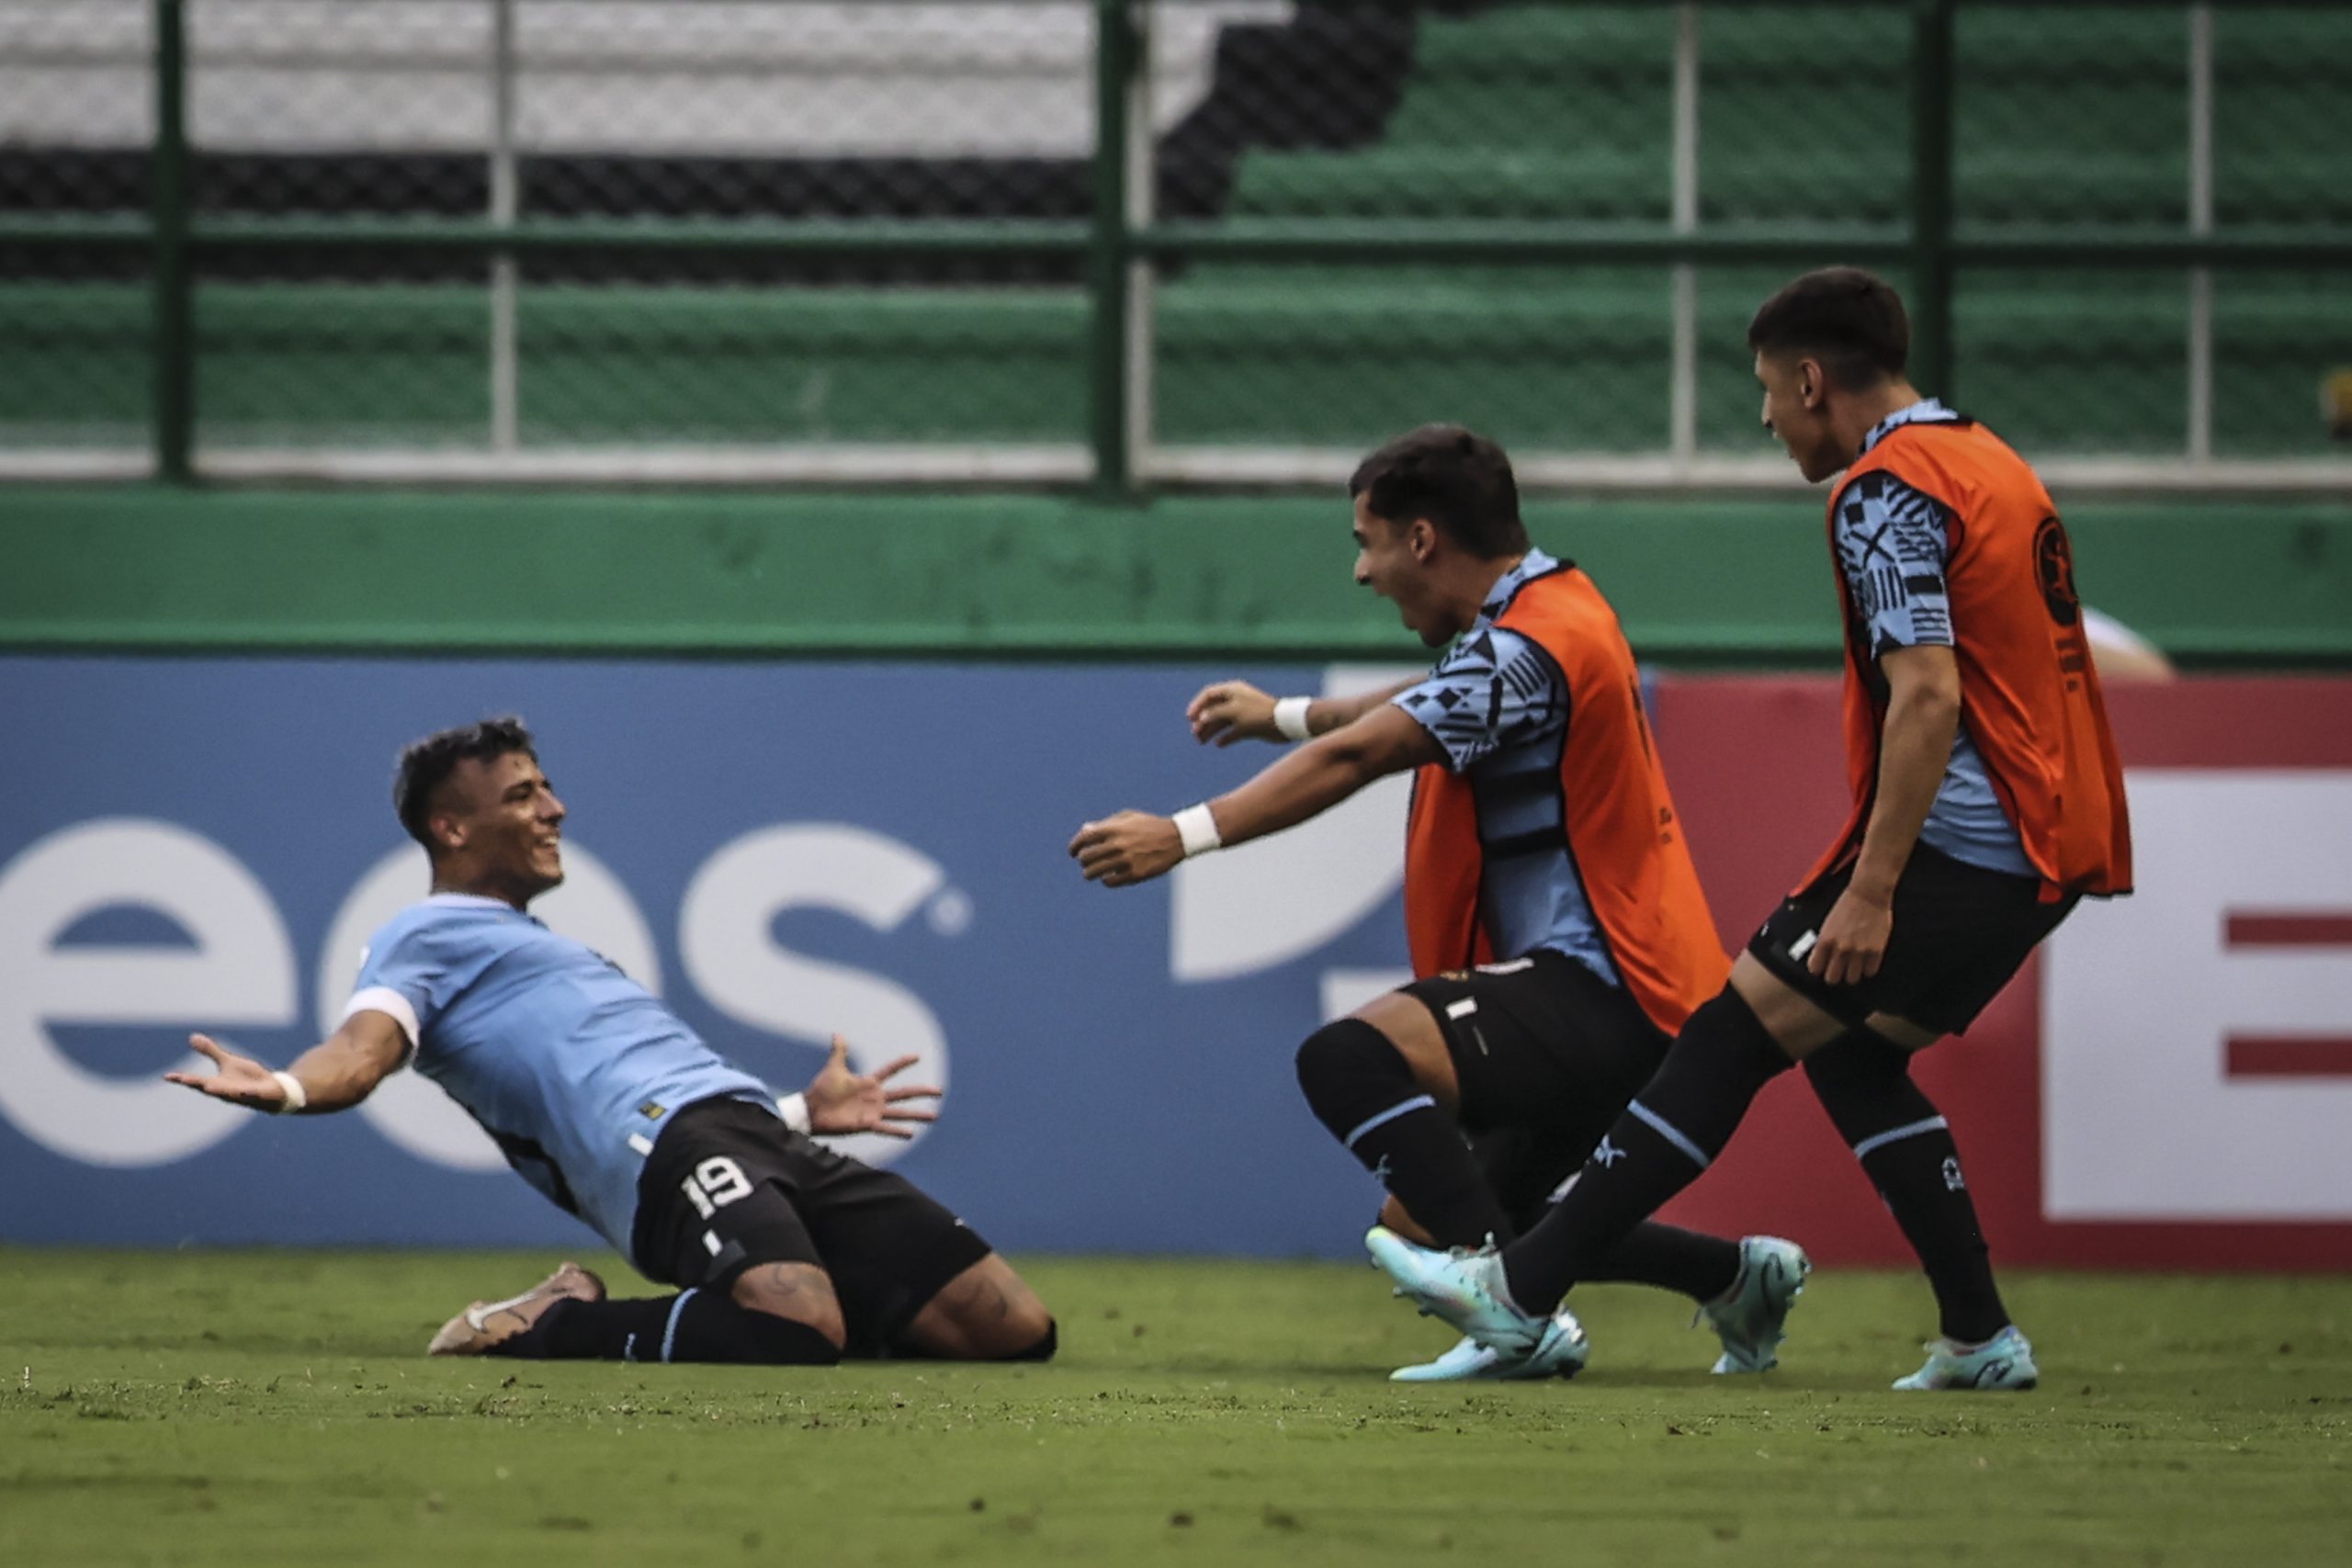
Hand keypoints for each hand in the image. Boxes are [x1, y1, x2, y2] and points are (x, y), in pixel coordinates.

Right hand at [163, 1034, 290, 1111]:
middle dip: (197, 1084)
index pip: (196, 1081)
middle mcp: (226, 1091)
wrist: (272, 1089)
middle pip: (208, 1088)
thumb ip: (211, 1052)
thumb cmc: (248, 1078)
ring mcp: (241, 1095)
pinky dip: (247, 1093)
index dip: (181, 1079)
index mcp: (217, 1084)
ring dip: (220, 1091)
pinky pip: (251, 1095)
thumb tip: (192, 1037)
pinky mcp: (257, 1096)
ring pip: (229, 1094)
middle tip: (183, 1080)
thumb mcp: (228, 1062)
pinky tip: (245, 1090)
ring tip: (208, 1087)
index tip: (167, 1076)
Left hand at [803, 1035, 939, 1139]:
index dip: (902, 1063)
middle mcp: (875, 1097)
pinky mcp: (866, 1124)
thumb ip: (839, 1051)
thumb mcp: (834, 1067)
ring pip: (900, 1112)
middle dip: (922, 1091)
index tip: (917, 1056)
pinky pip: (885, 1128)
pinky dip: (897, 1131)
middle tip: (939, 1091)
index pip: (890, 1070)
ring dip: (917, 1114)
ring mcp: (872, 1111)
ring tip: (934, 1115)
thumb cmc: (822, 1089)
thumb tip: (837, 1033)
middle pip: (903, 1093)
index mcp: (869, 1082)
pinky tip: (911, 1133)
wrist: (812, 1110)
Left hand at [1068, 810, 1183, 886]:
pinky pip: (1110, 881)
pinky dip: (1106, 880)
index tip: (1072, 852)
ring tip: (1091, 873)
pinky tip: (1108, 877)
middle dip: (1083, 860)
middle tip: (1085, 862)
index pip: (1084, 839)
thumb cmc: (1149, 826)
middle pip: (1086, 857)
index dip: (1074, 846)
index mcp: (1114, 828)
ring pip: (1094, 872)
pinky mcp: (1134, 874)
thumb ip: (1105, 824)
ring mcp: (1126, 860)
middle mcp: (1118, 844)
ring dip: (1089, 873)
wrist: (1176, 838)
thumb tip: (1084, 831)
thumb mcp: (1128, 818)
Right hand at [1187, 681, 1281, 746]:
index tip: (1190, 718)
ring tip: (1202, 742)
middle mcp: (1237, 700)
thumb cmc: (1258, 714)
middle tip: (1195, 734)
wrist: (1284, 723)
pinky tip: (1219, 743)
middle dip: (1203, 721)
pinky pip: (1233, 731)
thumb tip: (1202, 718)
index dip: (1197, 705)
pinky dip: (1225, 737)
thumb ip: (1214, 713)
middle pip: (1214, 709)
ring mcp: (1244, 713)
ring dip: (1211, 730)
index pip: (1209, 694)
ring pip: (1222, 721)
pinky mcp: (1250, 726)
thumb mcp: (1233, 712)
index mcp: (1233, 690)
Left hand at [1808, 886, 1892, 984]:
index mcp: (1825, 940)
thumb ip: (1825, 942)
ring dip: (1852, 974)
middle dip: (1834, 975)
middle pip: (1832, 978)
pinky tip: (1866, 962)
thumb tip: (1823, 958)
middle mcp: (1840, 948)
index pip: (1815, 968)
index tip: (1822, 967)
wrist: (1868, 894)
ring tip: (1854, 967)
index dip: (1818, 969)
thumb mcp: (1828, 923)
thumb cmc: (1847, 905)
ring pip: (1852, 979)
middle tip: (1838, 970)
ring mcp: (1859, 951)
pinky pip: (1870, 972)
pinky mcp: (1876, 951)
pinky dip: (1868, 969)